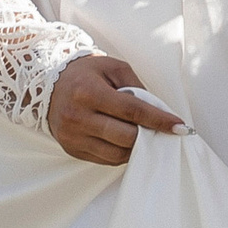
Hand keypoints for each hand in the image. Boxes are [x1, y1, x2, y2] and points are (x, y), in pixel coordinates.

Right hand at [47, 52, 185, 167]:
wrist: (47, 84)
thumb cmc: (86, 74)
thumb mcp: (113, 68)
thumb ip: (137, 87)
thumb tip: (159, 111)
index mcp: (89, 92)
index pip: (132, 110)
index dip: (159, 120)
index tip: (180, 126)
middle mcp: (77, 116)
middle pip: (125, 137)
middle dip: (149, 136)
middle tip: (164, 132)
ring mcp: (73, 136)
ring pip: (116, 154)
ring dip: (137, 148)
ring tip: (146, 137)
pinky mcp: (71, 149)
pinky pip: (105, 159)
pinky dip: (122, 153)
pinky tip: (128, 142)